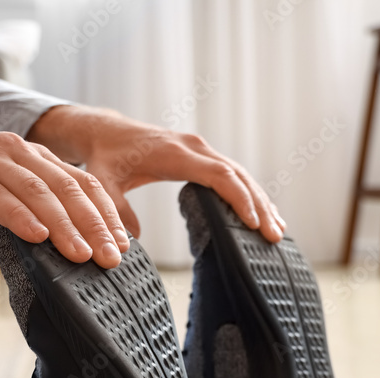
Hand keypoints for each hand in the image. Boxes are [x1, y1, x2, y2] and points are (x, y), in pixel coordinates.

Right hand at [0, 106, 127, 268]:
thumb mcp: (6, 190)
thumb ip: (36, 210)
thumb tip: (71, 246)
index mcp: (37, 156)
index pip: (83, 184)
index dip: (107, 215)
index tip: (123, 245)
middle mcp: (20, 152)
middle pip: (68, 189)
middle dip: (94, 226)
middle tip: (110, 258)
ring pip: (37, 192)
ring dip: (64, 226)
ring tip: (82, 254)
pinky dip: (19, 216)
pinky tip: (37, 236)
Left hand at [27, 105, 285, 242]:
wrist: (106, 132)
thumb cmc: (105, 157)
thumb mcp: (102, 182)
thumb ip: (114, 210)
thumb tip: (130, 243)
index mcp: (174, 153)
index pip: (218, 175)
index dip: (238, 198)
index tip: (252, 223)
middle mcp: (194, 147)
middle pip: (237, 175)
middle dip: (258, 205)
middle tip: (274, 235)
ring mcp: (201, 150)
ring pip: (240, 174)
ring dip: (260, 200)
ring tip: (277, 229)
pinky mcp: (202, 156)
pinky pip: (233, 174)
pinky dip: (250, 193)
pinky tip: (264, 213)